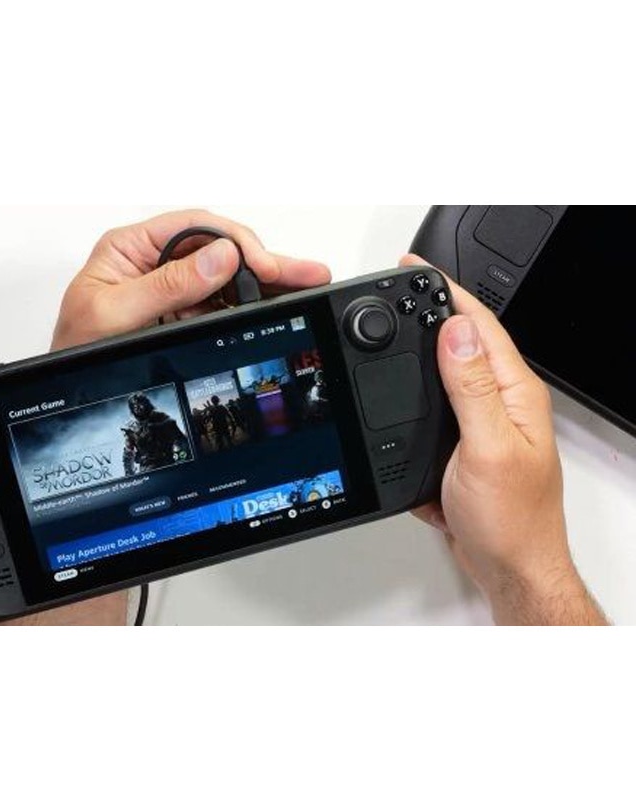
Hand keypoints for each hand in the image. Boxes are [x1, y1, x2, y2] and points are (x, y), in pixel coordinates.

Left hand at [53, 209, 330, 350]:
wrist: (66, 392)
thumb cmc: (74, 346)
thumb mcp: (113, 314)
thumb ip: (167, 285)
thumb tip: (219, 257)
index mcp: (132, 249)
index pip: (196, 227)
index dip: (236, 243)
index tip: (262, 267)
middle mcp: (155, 261)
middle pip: (220, 250)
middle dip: (265, 262)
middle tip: (304, 273)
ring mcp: (171, 288)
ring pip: (228, 277)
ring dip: (265, 284)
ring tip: (302, 288)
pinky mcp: (181, 313)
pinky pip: (222, 304)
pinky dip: (250, 306)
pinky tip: (274, 306)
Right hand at [400, 254, 605, 624]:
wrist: (509, 567)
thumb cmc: (511, 519)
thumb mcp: (489, 447)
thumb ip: (473, 389)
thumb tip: (455, 334)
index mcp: (515, 394)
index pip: (480, 327)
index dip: (447, 292)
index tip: (416, 270)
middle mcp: (503, 402)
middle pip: (467, 340)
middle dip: (434, 307)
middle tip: (404, 286)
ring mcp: (485, 423)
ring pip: (451, 369)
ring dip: (426, 342)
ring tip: (402, 320)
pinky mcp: (467, 443)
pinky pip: (441, 401)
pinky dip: (421, 382)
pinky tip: (409, 377)